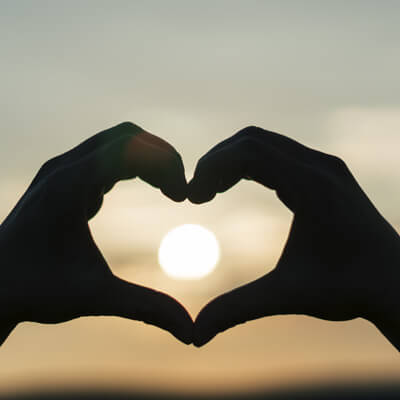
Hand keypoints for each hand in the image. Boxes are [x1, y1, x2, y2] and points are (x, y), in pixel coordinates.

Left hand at [0, 122, 192, 344]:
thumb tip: (191, 332)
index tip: (182, 197)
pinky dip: (132, 166)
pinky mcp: (64, 179)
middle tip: (179, 190)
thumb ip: (147, 309)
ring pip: (117, 142)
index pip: (131, 149)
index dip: (166, 166)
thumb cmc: (35, 291)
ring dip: (148, 160)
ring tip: (168, 190)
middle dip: (162, 156)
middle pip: (128, 136)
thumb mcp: (95, 298)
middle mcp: (63, 168)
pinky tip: (140, 192)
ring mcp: (61, 170)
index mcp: (69, 185)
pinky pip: (106, 157)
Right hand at [189, 126, 399, 348]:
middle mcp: (320, 165)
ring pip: (263, 144)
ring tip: (209, 191)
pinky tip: (233, 187)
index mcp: (313, 185)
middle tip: (196, 194)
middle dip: (216, 161)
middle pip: (252, 140)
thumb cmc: (349, 289)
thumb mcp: (288, 296)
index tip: (192, 197)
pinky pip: (275, 155)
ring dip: (230, 162)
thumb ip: (238, 310)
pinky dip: (247, 165)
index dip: (212, 167)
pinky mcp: (322, 173)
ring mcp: (323, 166)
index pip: (249, 151)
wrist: (395, 283)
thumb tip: (194, 336)